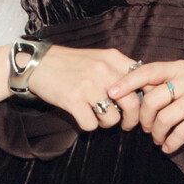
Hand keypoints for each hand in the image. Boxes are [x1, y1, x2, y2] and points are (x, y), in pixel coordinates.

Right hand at [22, 45, 142, 131]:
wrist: (36, 63)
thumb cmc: (69, 63)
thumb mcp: (99, 58)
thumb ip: (120, 70)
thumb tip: (142, 90)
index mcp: (113, 59)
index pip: (143, 81)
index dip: (147, 99)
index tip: (143, 108)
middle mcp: (103, 71)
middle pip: (133, 104)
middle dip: (132, 119)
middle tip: (127, 124)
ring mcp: (88, 86)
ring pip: (113, 118)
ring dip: (107, 123)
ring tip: (97, 116)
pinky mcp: (73, 100)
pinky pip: (91, 125)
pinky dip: (88, 126)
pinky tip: (83, 116)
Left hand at [107, 59, 183, 152]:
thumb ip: (165, 86)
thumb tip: (133, 96)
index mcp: (179, 68)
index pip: (146, 71)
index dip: (126, 82)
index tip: (111, 93)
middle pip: (152, 100)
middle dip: (144, 119)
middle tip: (145, 129)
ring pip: (164, 118)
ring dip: (157, 134)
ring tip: (158, 140)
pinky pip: (180, 132)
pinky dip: (171, 143)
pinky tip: (168, 148)